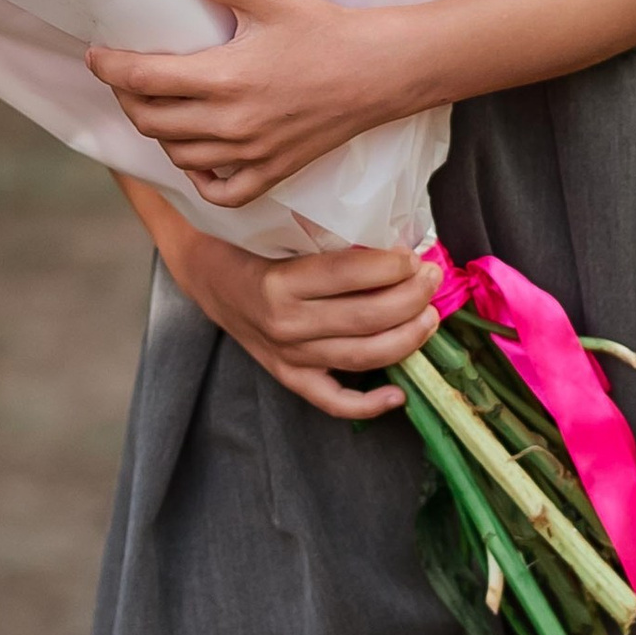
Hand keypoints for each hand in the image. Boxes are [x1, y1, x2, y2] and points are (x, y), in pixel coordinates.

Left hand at [90, 0, 411, 209]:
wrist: (379, 72)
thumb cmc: (327, 33)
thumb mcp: (274, 1)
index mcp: (224, 78)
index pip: (144, 80)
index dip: (111, 68)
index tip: (97, 57)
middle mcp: (231, 122)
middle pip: (151, 122)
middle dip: (127, 100)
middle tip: (125, 80)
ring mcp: (251, 153)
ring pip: (179, 155)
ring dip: (159, 134)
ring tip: (159, 109)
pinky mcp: (273, 171)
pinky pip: (221, 191)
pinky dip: (200, 178)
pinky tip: (198, 157)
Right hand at [165, 231, 439, 421]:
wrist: (204, 274)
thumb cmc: (247, 243)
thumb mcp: (280, 229)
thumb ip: (328, 238)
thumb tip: (393, 243)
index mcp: (280, 282)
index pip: (350, 275)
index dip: (393, 266)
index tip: (413, 255)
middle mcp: (284, 323)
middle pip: (366, 318)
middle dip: (412, 297)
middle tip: (432, 278)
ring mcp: (287, 356)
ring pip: (361, 357)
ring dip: (406, 338)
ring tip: (429, 317)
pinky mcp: (288, 377)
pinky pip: (332, 401)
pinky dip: (368, 405)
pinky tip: (398, 394)